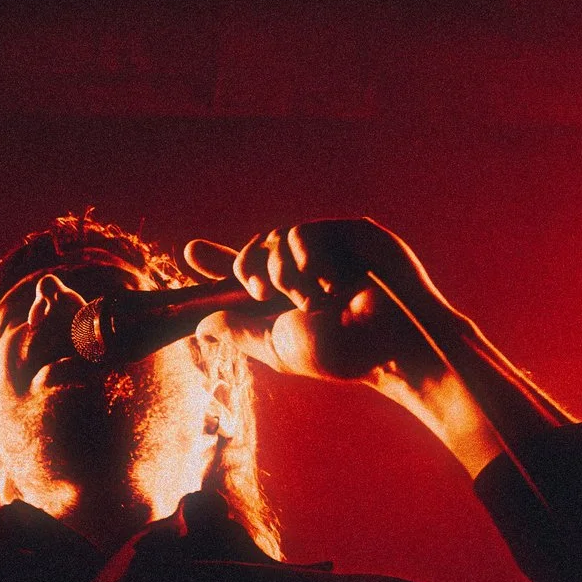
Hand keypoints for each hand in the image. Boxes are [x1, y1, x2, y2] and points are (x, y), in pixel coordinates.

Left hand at [183, 220, 450, 391]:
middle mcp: (308, 271)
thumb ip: (238, 331)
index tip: (190, 251)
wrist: (392, 341)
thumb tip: (200, 326)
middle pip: (252, 248)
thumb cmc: (341, 352)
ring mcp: (330, 249)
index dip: (218, 261)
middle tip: (262, 293)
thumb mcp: (278, 345)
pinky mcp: (350, 232)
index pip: (247, 273)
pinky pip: (304, 229)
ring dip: (284, 270)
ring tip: (314, 298)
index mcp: (290, 298)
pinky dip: (308, 257)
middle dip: (249, 269)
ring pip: (275, 235)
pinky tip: (331, 280)